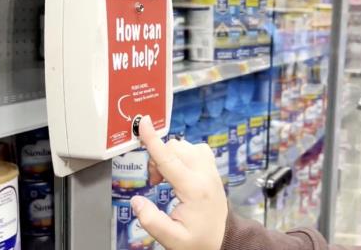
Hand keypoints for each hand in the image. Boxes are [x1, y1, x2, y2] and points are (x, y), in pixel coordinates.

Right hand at [131, 116, 227, 249]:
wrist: (223, 238)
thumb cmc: (199, 240)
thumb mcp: (171, 238)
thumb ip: (151, 220)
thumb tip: (136, 201)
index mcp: (193, 189)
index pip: (169, 159)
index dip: (153, 140)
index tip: (144, 123)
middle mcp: (204, 174)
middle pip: (174, 149)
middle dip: (157, 159)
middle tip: (155, 182)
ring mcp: (210, 169)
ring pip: (183, 145)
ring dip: (168, 156)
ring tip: (166, 179)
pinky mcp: (212, 167)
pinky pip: (194, 148)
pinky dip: (181, 154)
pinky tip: (179, 170)